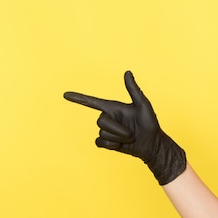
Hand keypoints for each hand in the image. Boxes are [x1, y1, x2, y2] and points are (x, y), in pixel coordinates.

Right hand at [64, 71, 185, 185]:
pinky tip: (121, 145)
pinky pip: (101, 143)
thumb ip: (133, 89)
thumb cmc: (150, 123)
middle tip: (132, 132)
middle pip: (101, 121)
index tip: (65, 94)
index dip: (79, 98)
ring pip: (102, 133)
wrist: (152, 143)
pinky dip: (112, 145)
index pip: (92, 102)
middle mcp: (108, 118)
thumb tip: (127, 72)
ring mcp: (107, 131)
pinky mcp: (107, 143)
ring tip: (130, 137)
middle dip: (118, 128)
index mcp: (113, 108)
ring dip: (118, 137)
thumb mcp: (143, 105)